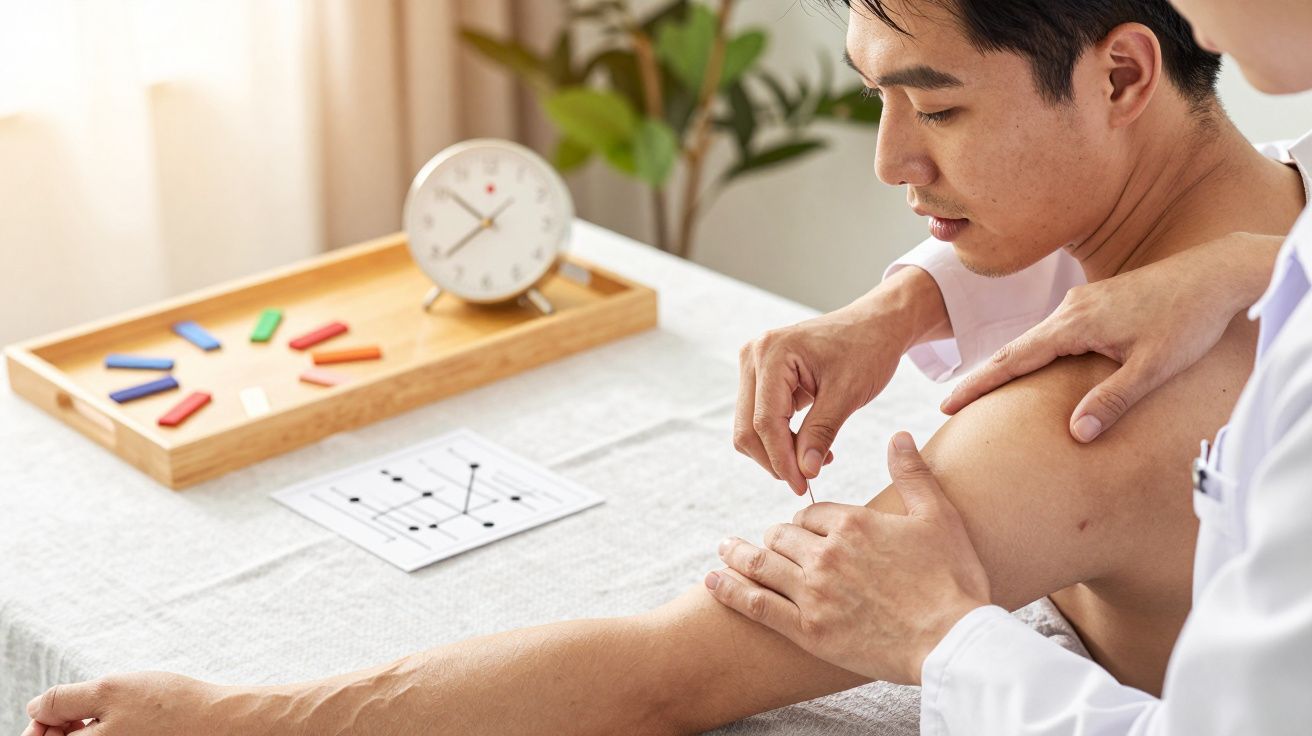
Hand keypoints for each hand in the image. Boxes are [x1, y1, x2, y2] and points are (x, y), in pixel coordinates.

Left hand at [23, 672, 228, 735]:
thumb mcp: (110, 688)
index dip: (40, 723)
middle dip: (64, 725)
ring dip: (88, 729)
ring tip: (115, 711)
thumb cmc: (169, 705)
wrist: (218, 722)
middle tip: (89, 706)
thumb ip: (64, 699)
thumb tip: (36, 709)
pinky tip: (131, 721)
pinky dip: (111, 734)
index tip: (58, 707)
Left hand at [705, 432, 989, 683]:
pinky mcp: (808, 630)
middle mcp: (826, 553)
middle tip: (769, 543)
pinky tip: (713, 581)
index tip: (807, 530)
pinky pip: (757, 604)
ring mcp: (814, 592)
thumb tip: (898, 435)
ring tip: (724, 550)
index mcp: (853, 523)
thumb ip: (912, 473)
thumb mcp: (939, 517)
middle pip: (782, 536)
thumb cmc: (953, 579)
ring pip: (762, 564)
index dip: (807, 521)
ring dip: (739, 554)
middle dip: (775, 538)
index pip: (810, 513)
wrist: (954, 642)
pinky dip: (731, 590)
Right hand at [734, 266, 946, 494]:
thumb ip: (821, 433)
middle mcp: (754, 355)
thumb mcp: (848, 394)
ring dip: (777, 451)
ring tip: (814, 460)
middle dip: (775, 459)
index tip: (802, 486)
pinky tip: (809, 446)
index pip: (765, 421)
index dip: (781, 460)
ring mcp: (754, 365)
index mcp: (772, 353)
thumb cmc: (867, 348)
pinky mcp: (761, 375)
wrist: (876, 324)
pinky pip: (760, 417)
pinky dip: (781, 438)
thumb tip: (804, 472)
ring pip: (749, 427)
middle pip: (747, 428)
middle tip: (806, 480)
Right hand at [940, 232, 1282, 441]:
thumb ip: (1113, 400)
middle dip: (983, 377)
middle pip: (1015, 349)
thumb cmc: (1189, 320)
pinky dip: (1034, 353)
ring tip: (986, 391)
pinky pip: (1054, 332)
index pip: (1013, 360)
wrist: (1216, 272)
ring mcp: (1083, 302)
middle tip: (951, 405)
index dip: (979, 385)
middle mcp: (1071, 309)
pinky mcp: (1097, 302)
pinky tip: (1035, 366)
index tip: (947, 405)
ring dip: (1009, 365)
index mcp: (1076, 324)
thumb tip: (1076, 433)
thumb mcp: (1153, 367)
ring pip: (1035, 340)